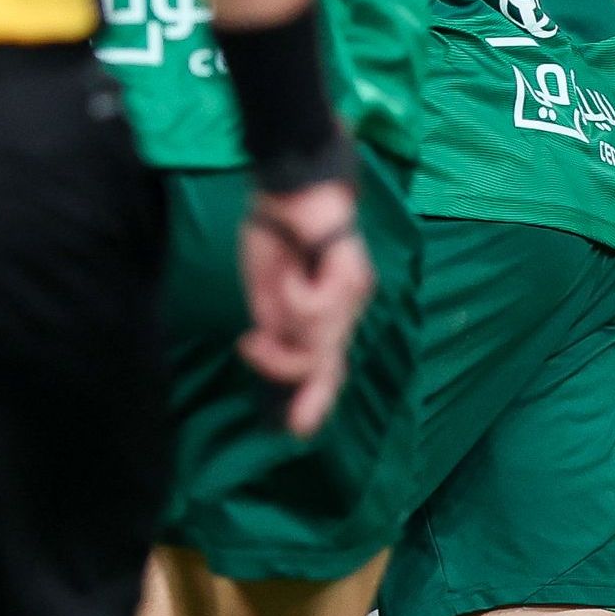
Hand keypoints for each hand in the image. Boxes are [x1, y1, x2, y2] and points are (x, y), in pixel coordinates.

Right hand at [236, 176, 373, 436]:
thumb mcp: (266, 291)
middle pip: (327, 364)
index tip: (295, 428)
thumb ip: (275, 326)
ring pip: (317, 340)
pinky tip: (290, 268)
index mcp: (326, 315)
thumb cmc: (277, 233)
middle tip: (261, 366)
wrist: (289, 187)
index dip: (313, 398)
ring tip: (275, 282)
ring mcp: (353, 294)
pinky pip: (314, 311)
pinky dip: (291, 293)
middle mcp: (346, 309)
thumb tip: (274, 355)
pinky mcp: (351, 278)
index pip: (325, 366)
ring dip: (282, 322)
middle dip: (297, 378)